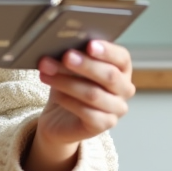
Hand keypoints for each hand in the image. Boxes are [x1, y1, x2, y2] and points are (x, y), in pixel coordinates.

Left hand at [25, 41, 134, 170]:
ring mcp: (116, 110)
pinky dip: (68, 101)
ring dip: (67, 82)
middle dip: (85, 65)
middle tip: (65, 56)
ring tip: (47, 72)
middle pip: (110, 76)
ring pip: (94, 94)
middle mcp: (124, 89)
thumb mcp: (72, 66)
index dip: (107, 51)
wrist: (59, 117)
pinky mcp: (103, 126)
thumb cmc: (70, 83)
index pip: (122, 58)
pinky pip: (87, 113)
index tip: (90, 44)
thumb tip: (65, 45)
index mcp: (122, 69)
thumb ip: (75, 55)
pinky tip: (56, 95)